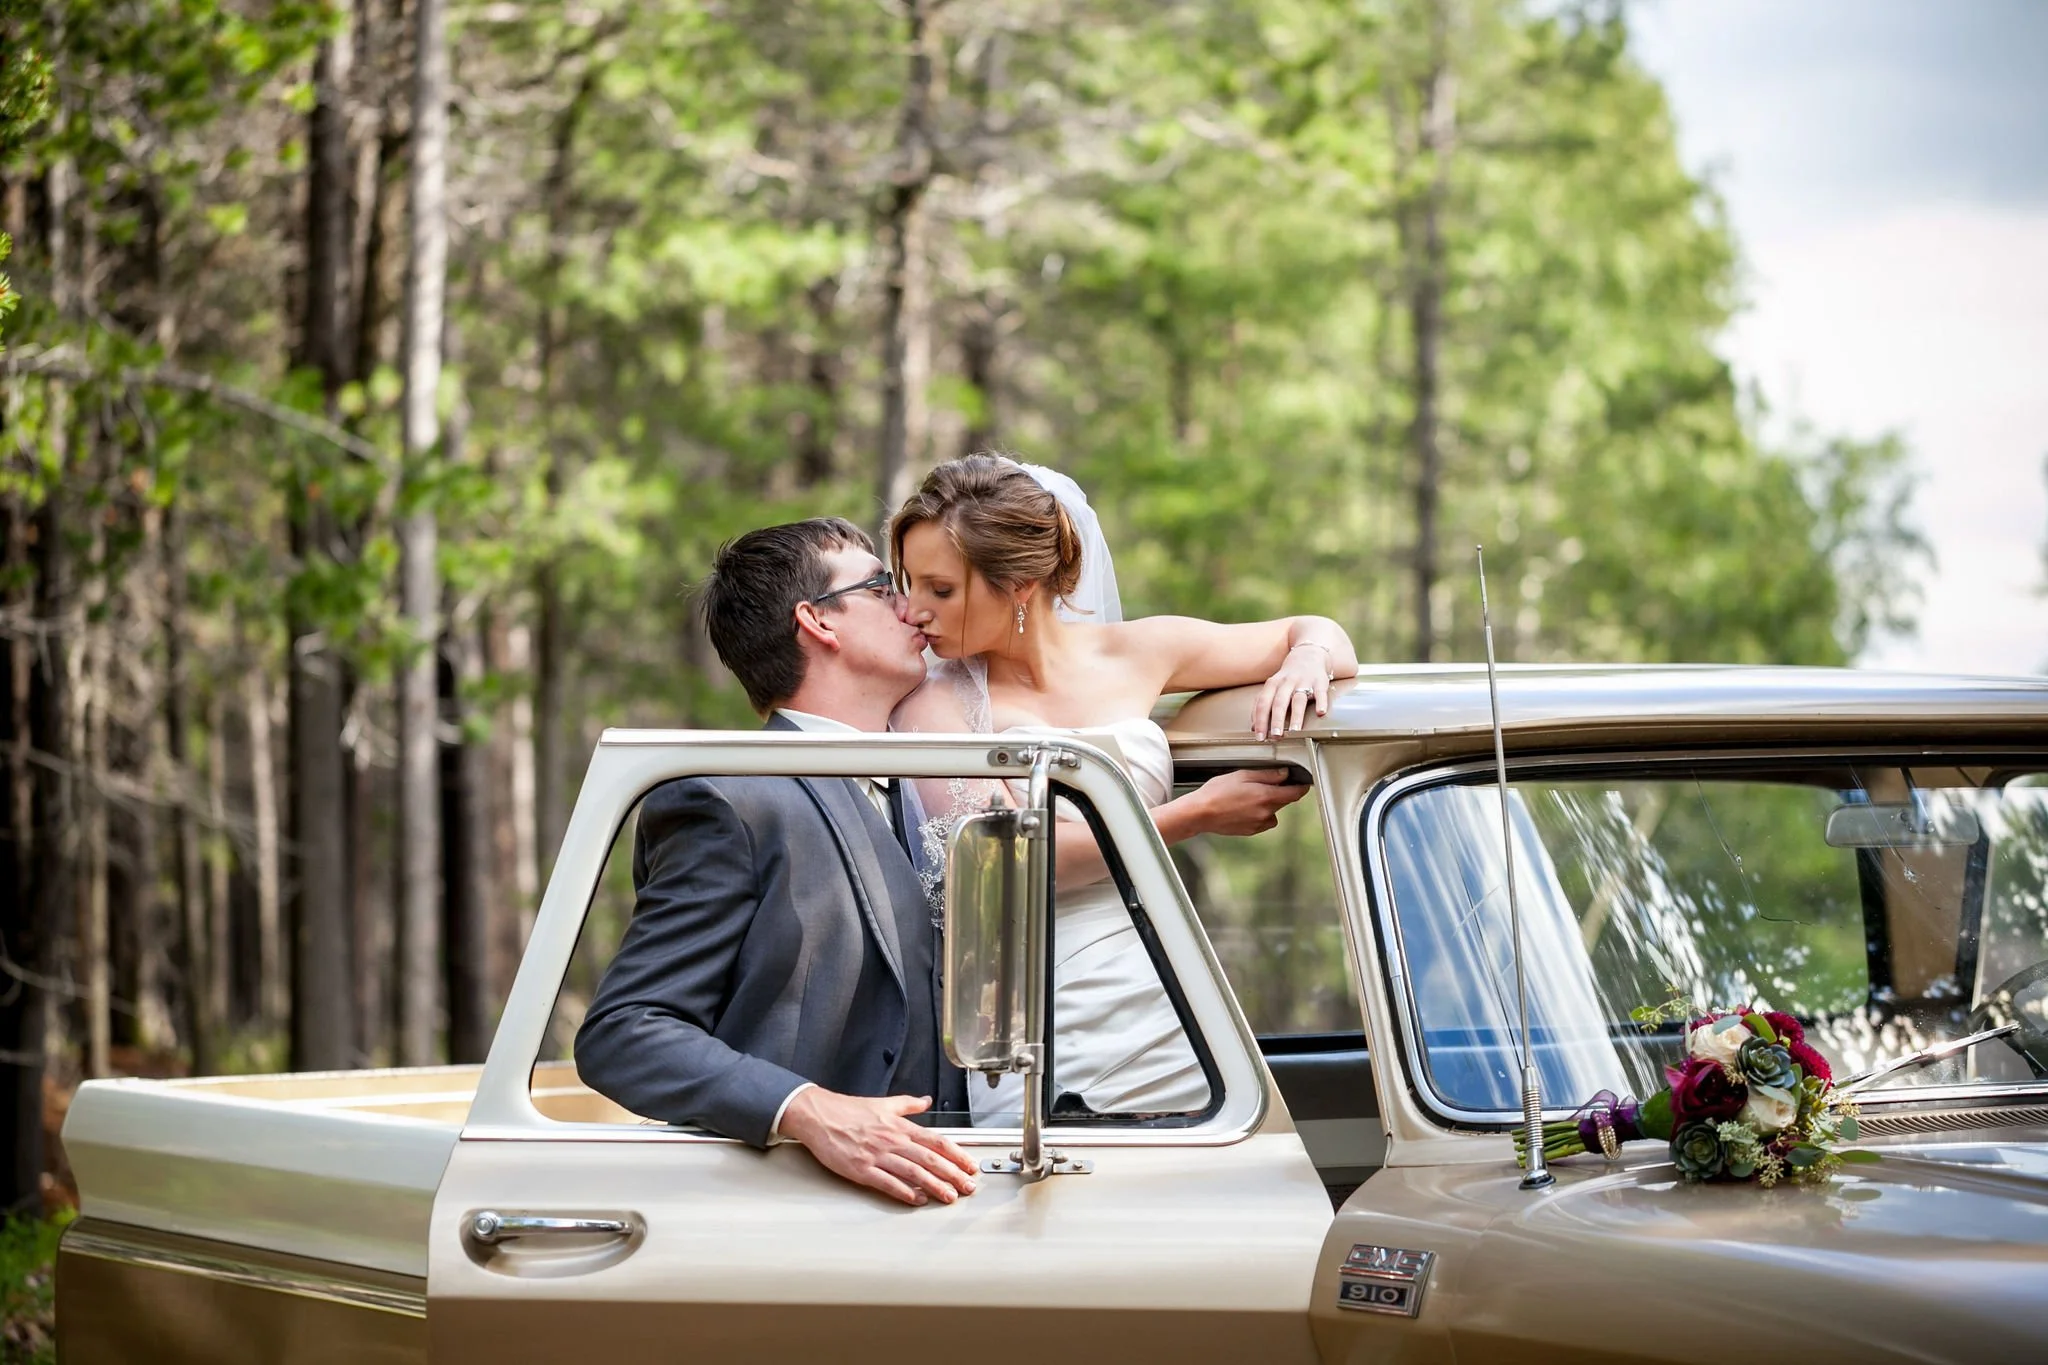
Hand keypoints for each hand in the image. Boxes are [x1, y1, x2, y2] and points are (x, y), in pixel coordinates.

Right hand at [777, 1088, 979, 1207]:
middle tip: (968, 1187)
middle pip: (930, 1159)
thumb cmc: (849, 1110)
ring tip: (949, 1196)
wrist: (820, 1116)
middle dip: (953, 1174)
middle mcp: (893, 1141)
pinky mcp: (862, 1170)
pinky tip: (917, 1199)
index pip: (937, 1141)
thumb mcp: (884, 1103)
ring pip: (914, 1173)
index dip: (957, 1155)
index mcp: (900, 1126)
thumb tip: (925, 1100)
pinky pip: (888, 1183)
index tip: (969, 1166)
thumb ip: (908, 1104)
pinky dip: (905, 1193)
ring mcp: (878, 1156)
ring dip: (935, 1186)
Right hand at [1189, 768, 1308, 836]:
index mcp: (1266, 797)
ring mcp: (1259, 824)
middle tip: (1261, 784)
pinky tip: (1243, 807)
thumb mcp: (1242, 775)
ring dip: (1267, 804)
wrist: (1201, 813)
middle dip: (1278, 792)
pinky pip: (1263, 820)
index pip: (1295, 793)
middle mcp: (1266, 813)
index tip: (1302, 783)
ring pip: (1272, 811)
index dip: (1301, 787)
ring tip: (1247, 797)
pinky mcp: (1251, 831)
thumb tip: (1284, 774)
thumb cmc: (1217, 792)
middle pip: (1283, 801)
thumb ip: (1267, 775)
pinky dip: (1259, 814)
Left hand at [1253, 644, 1331, 738]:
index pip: (1263, 703)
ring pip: (1298, 699)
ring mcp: (1304, 681)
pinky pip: (1321, 693)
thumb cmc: (1289, 676)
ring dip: (1296, 716)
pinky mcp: (1320, 682)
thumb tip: (1253, 726)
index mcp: (1273, 684)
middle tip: (1276, 736)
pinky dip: (1321, 702)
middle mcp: (1287, 682)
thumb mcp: (1272, 686)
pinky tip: (1320, 712)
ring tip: (1294, 730)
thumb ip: (1262, 704)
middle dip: (1276, 720)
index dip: (1260, 720)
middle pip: (1279, 702)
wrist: (1309, 654)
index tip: (1260, 736)